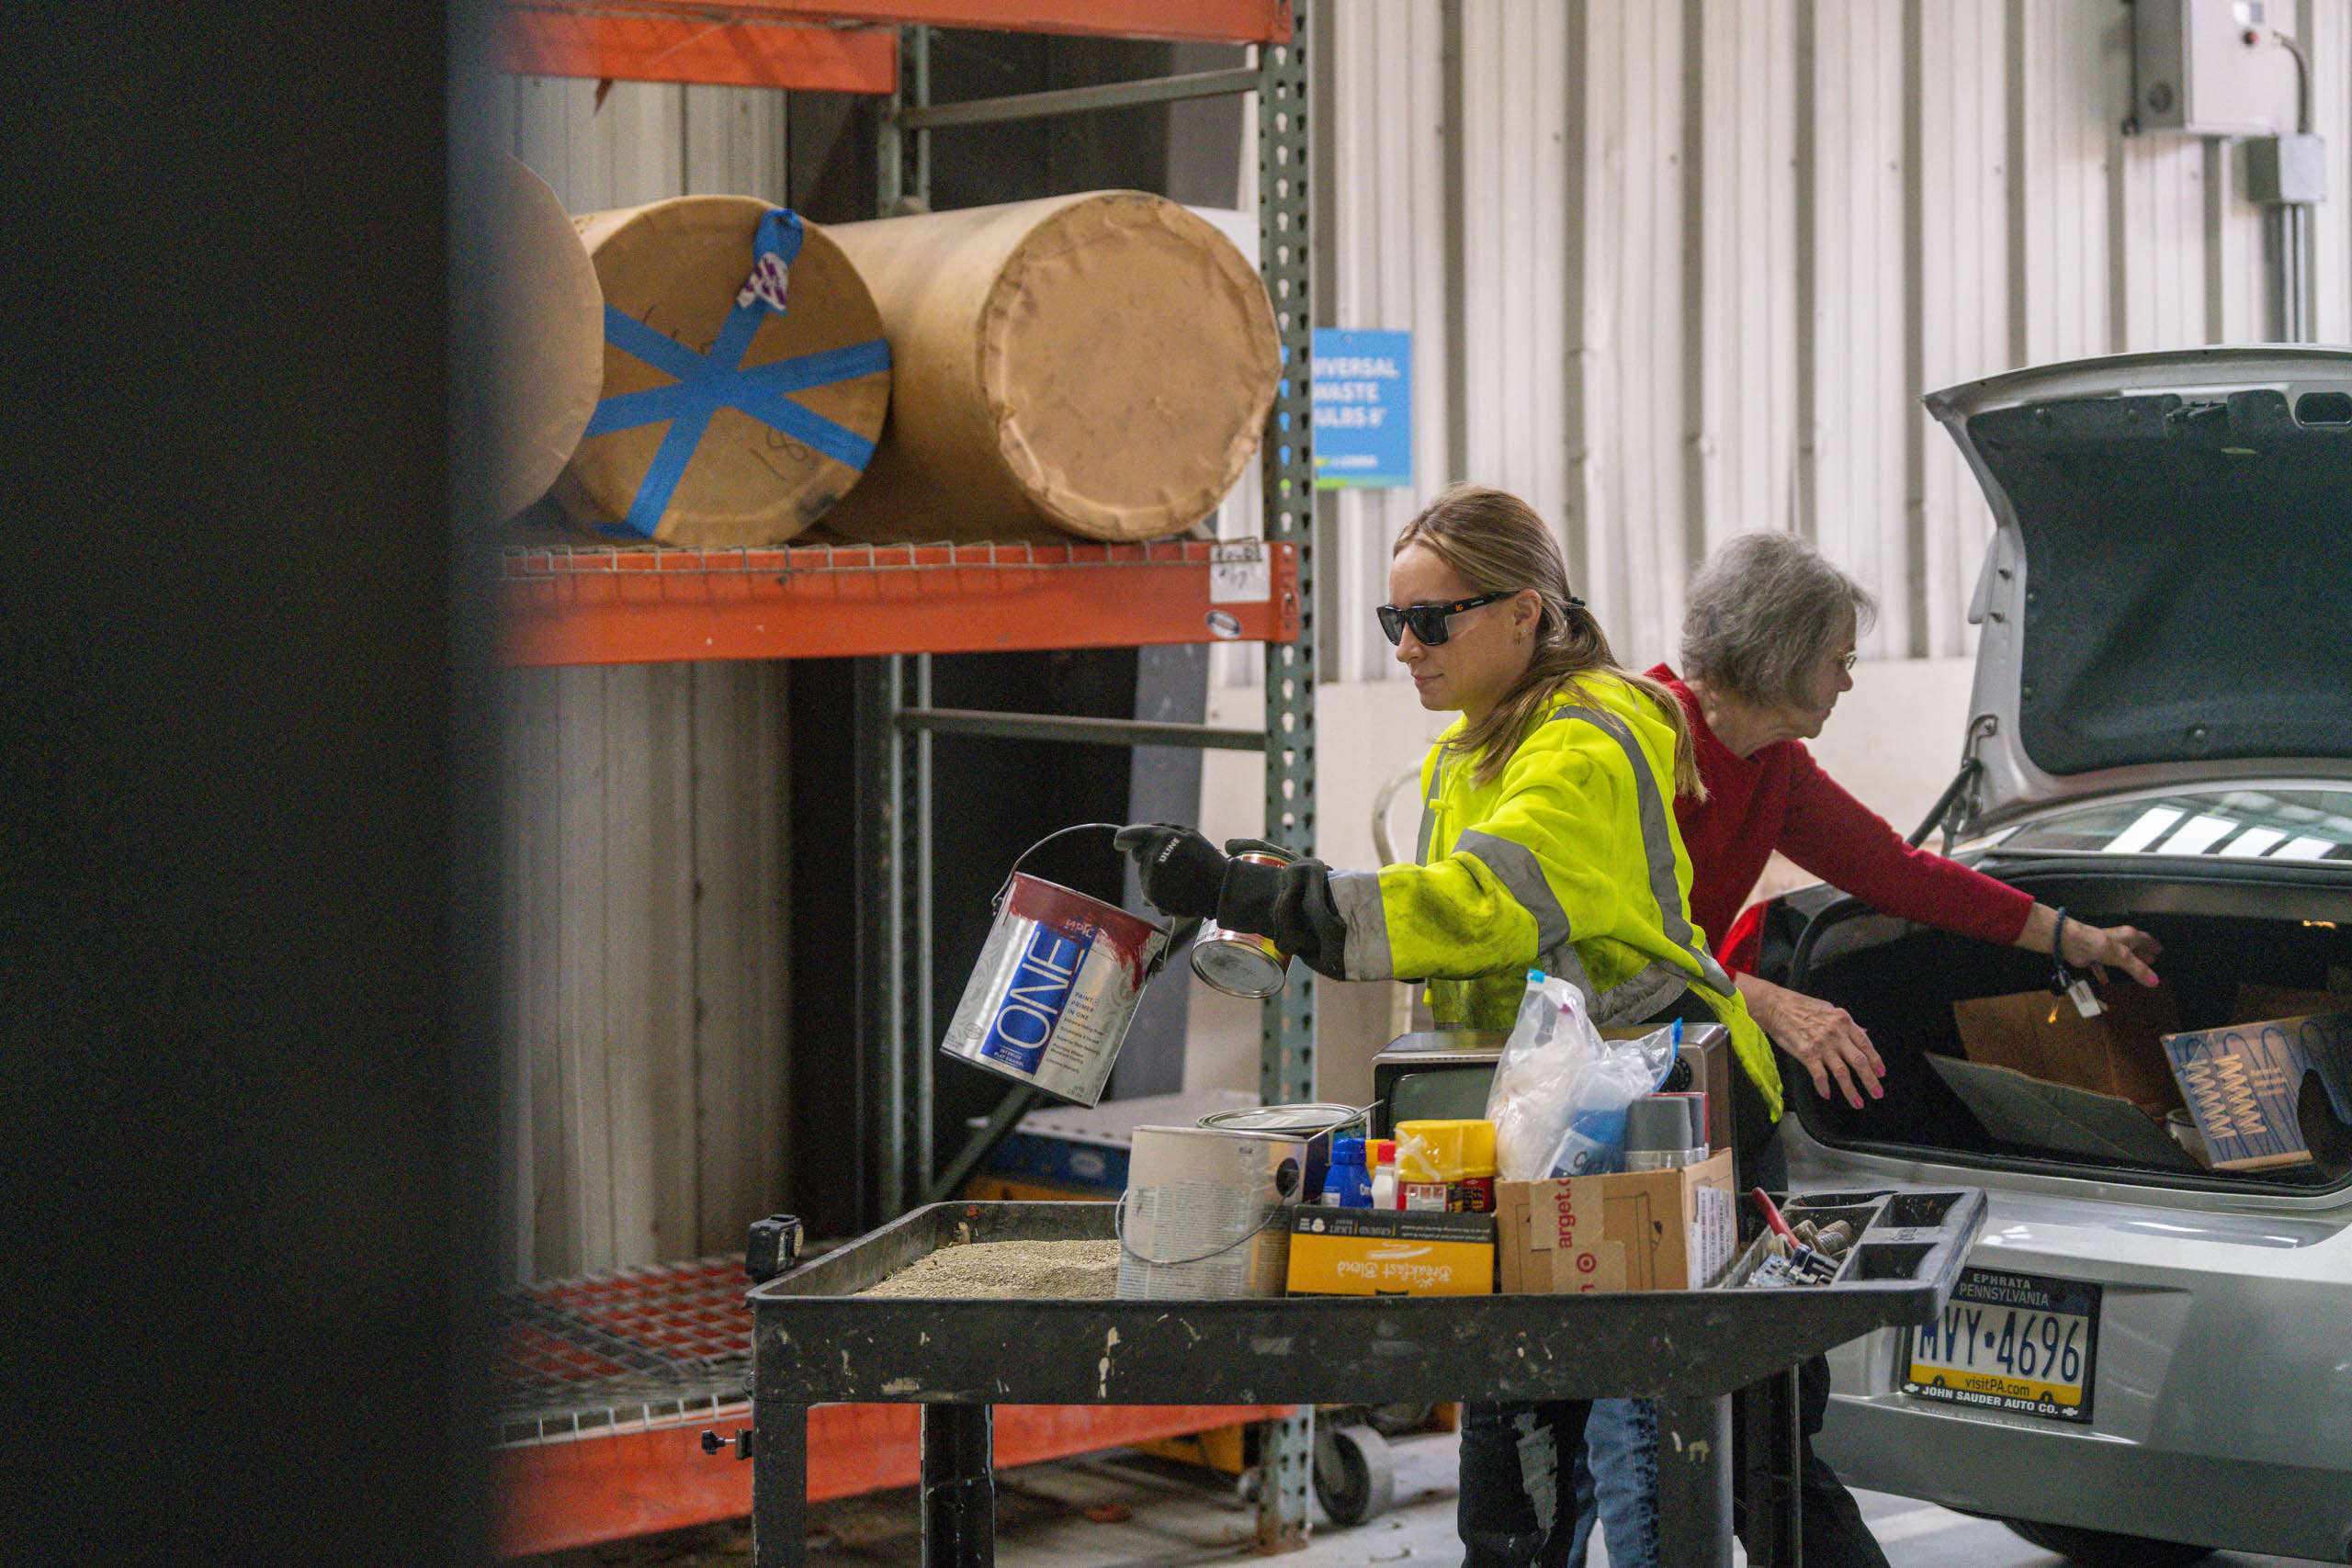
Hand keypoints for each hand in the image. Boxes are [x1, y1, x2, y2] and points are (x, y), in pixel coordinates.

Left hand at [1113, 823, 1227, 918]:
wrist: (1219, 891)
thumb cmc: (1207, 861)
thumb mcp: (1190, 835)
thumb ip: (1163, 830)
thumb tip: (1141, 830)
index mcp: (1160, 838)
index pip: (1129, 835)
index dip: (1124, 837)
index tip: (1120, 842)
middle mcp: (1151, 857)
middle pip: (1138, 854)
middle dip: (1149, 856)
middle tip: (1172, 863)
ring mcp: (1150, 878)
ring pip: (1144, 873)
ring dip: (1155, 875)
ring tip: (1178, 880)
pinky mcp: (1151, 896)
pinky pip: (1147, 890)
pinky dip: (1158, 891)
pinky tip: (1176, 891)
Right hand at [1739, 974, 1884, 1109]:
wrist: (1776, 1006)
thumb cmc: (1800, 1007)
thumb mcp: (1829, 1009)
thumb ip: (1847, 1024)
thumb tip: (1864, 1033)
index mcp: (1844, 1021)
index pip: (1866, 1044)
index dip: (1875, 1060)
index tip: (1881, 1073)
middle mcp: (1836, 1034)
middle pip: (1859, 1061)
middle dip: (1870, 1080)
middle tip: (1877, 1093)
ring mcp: (1822, 1045)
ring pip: (1842, 1072)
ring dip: (1851, 1090)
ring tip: (1858, 1103)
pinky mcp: (1807, 1054)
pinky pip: (1819, 1075)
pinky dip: (1824, 1087)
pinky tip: (1827, 1095)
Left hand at [2060, 919, 2161, 987]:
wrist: (2071, 942)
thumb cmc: (2101, 944)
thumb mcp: (2123, 957)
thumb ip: (2138, 969)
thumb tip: (2156, 981)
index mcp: (2129, 936)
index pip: (2146, 939)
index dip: (2154, 945)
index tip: (2162, 951)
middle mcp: (2118, 940)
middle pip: (2134, 947)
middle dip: (2143, 954)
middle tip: (2153, 962)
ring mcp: (2105, 948)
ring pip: (2118, 957)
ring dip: (2126, 964)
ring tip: (2136, 973)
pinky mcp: (2093, 956)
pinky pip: (2101, 965)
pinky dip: (2104, 972)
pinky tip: (2106, 981)